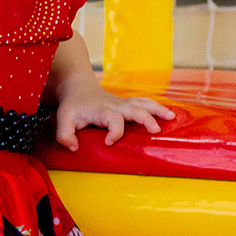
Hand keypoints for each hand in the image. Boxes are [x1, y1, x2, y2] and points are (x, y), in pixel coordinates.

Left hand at [54, 87, 173, 149]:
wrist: (78, 87)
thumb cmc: (73, 105)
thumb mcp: (63, 119)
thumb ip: (64, 135)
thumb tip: (74, 148)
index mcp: (102, 109)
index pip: (113, 119)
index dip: (114, 132)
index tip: (108, 143)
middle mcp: (115, 105)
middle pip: (134, 109)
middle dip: (145, 119)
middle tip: (155, 131)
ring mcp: (123, 104)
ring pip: (143, 103)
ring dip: (157, 109)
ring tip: (171, 117)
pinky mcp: (127, 104)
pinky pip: (144, 103)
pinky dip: (156, 107)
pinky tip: (168, 114)